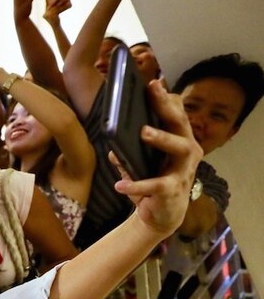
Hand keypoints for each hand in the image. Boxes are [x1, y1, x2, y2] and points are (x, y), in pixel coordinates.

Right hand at [44, 0, 71, 24]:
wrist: (56, 28)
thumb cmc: (55, 21)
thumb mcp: (53, 15)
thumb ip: (54, 8)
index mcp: (45, 14)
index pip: (46, 4)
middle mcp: (46, 14)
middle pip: (53, 5)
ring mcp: (49, 16)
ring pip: (57, 7)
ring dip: (63, 2)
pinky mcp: (54, 17)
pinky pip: (60, 10)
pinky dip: (65, 7)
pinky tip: (69, 4)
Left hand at [112, 81, 202, 236]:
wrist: (161, 215)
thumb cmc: (152, 182)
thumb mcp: (138, 163)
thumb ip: (127, 151)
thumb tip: (111, 144)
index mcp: (178, 140)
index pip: (175, 114)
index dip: (165, 98)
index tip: (153, 83)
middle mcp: (187, 151)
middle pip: (180, 123)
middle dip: (167, 106)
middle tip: (153, 92)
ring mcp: (183, 170)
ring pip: (180, 148)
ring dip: (162, 138)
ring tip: (143, 132)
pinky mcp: (173, 190)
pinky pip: (156, 186)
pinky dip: (137, 185)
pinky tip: (119, 185)